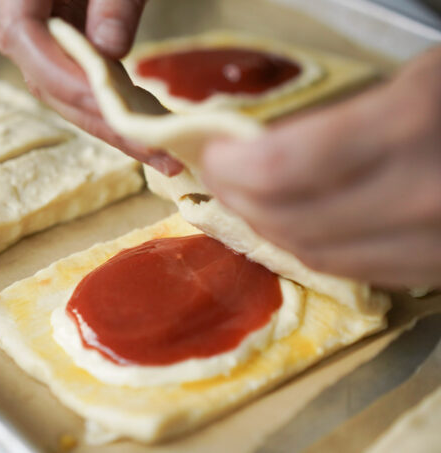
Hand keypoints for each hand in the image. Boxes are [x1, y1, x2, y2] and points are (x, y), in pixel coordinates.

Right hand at [0, 0, 182, 174]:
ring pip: (64, 92)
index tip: (108, 105)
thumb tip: (111, 49)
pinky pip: (81, 84)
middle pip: (47, 81)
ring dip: (110, 125)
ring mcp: (44, 38)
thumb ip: (113, 0)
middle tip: (156, 152)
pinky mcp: (66, 49)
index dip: (64, 78)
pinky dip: (113, 108)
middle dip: (101, 122)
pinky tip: (145, 128)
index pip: (23, 38)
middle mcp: (21, 20)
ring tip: (161, 154)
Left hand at [201, 47, 440, 287]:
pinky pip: (359, 271)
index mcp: (412, 126)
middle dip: (239, 200)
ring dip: (270, 229)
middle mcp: (425, 196)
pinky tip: (300, 224)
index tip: (215, 151)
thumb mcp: (417, 78)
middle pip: (290, 221)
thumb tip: (262, 150)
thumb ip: (339, 119)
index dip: (232, 166)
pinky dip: (315, 248)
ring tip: (250, 202)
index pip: (281, 171)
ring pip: (319, 256)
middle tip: (223, 176)